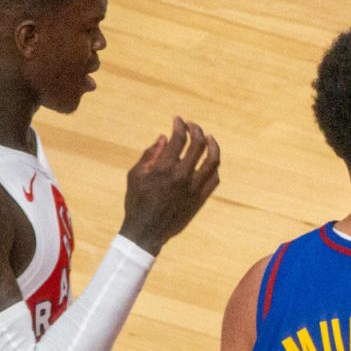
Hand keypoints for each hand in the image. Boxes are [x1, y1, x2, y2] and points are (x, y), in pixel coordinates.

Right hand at [121, 118, 220, 254]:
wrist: (147, 231)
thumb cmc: (137, 202)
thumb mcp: (135, 175)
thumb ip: (150, 155)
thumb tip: (163, 137)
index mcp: (164, 168)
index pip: (179, 138)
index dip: (180, 125)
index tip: (178, 120)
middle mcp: (182, 176)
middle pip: (199, 144)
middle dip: (196, 130)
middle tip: (192, 126)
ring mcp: (194, 188)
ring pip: (213, 160)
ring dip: (213, 145)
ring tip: (209, 137)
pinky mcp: (201, 199)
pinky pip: (214, 179)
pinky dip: (213, 167)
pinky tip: (209, 160)